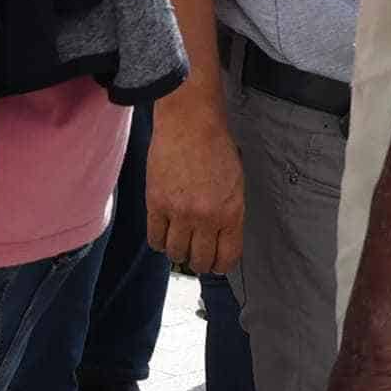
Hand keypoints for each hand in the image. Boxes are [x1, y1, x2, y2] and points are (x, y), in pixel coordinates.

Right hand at [146, 93, 244, 276]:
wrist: (190, 124)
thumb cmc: (215, 149)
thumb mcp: (235, 185)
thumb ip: (229, 215)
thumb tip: (220, 240)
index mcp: (231, 213)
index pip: (226, 257)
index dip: (219, 266)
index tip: (215, 264)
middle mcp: (206, 217)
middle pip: (199, 260)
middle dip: (198, 262)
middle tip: (194, 255)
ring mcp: (179, 212)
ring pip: (175, 253)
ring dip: (177, 253)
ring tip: (178, 242)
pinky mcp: (156, 204)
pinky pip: (155, 238)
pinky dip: (159, 241)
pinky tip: (163, 233)